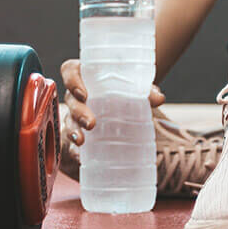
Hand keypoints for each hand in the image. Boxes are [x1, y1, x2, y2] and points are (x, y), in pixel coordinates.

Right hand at [59, 58, 165, 181]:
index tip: (83, 93)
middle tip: (91, 123)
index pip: (70, 71)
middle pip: (70, 100)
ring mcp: (75, 113)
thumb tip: (159, 98)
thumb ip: (145, 90)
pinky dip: (74, 150)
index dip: (72, 81)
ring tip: (81, 141)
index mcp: (85, 75)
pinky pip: (70, 140)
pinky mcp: (79, 131)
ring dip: (73, 131)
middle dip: (78, 112)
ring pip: (68, 121)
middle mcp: (76, 94)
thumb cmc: (125, 89)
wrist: (125, 102)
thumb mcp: (135, 87)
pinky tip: (80, 157)